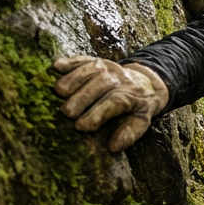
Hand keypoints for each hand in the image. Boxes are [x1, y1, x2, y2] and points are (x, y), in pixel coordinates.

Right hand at [53, 56, 168, 151]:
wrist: (147, 82)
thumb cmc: (139, 106)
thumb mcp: (142, 121)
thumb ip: (130, 133)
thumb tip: (112, 146)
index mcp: (133, 95)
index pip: (115, 101)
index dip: (97, 113)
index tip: (80, 127)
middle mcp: (122, 78)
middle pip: (102, 83)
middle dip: (83, 97)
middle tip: (66, 112)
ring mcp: (110, 67)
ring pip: (93, 68)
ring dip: (74, 78)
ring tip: (59, 91)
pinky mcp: (98, 61)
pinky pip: (85, 58)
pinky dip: (70, 62)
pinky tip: (56, 66)